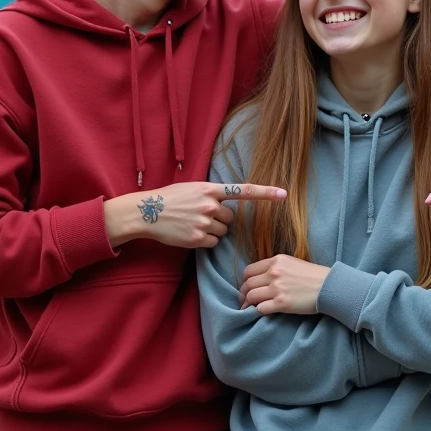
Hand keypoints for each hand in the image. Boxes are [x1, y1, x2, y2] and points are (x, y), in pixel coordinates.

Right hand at [104, 182, 285, 248]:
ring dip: (212, 231)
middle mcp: (210, 205)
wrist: (146, 212)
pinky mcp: (198, 238)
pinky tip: (190, 234)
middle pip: (230, 219)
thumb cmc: (170, 198)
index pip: (243, 191)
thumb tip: (226, 207)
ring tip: (192, 224)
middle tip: (200, 216)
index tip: (283, 194)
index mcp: (210, 189)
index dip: (265, 193)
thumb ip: (211, 194)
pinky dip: (204, 241)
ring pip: (222, 232)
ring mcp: (204, 222)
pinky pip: (212, 243)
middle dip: (220, 220)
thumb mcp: (192, 188)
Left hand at [239, 254, 330, 314]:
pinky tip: (261, 313)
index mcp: (276, 261)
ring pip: (252, 296)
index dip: (244, 281)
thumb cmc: (315, 276)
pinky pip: (261, 308)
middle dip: (243, 294)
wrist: (330, 286)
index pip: (249, 270)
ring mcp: (277, 288)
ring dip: (248, 304)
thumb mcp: (294, 263)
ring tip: (247, 309)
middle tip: (243, 301)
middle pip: (248, 284)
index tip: (246, 288)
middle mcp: (274, 273)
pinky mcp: (282, 303)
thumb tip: (264, 277)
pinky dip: (258, 311)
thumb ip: (278, 268)